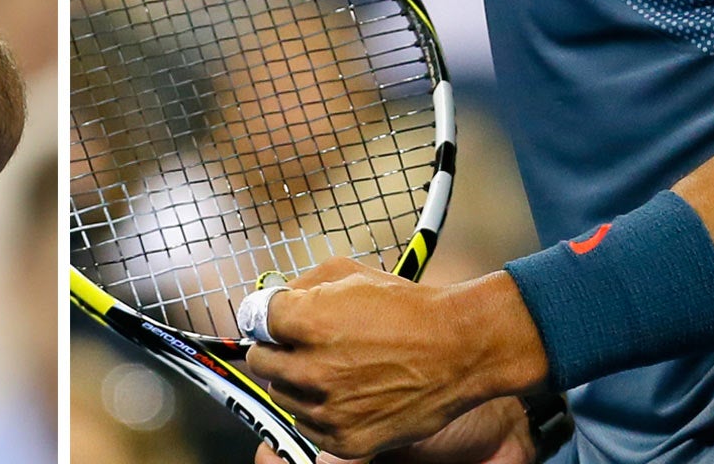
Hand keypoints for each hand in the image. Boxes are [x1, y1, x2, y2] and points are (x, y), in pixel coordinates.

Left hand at [242, 263, 544, 461]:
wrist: (458, 350)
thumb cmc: (408, 309)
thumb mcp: (350, 273)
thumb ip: (301, 283)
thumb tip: (272, 298)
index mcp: (310, 322)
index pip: (255, 321)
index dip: (267, 316)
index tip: (272, 319)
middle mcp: (314, 369)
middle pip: (261, 361)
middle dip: (276, 348)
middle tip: (300, 343)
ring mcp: (330, 410)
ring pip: (282, 395)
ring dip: (296, 380)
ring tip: (331, 366)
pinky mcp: (346, 440)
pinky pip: (306, 426)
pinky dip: (317, 411)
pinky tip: (342, 392)